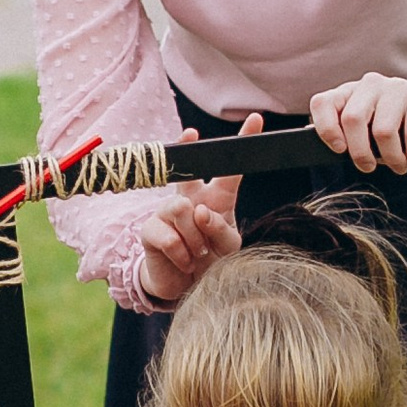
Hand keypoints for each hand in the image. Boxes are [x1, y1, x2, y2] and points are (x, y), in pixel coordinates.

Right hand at [134, 117, 260, 309]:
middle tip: (190, 132)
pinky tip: (184, 260)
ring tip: (197, 253)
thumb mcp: (227, 248)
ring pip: (181, 208)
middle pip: (189, 169)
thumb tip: (200, 211)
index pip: (230, 169)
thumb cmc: (210, 261)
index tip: (256, 119)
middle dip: (187, 149)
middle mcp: (191, 199)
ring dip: (194, 236)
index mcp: (216, 199)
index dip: (242, 144)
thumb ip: (220, 229)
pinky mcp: (151, 229)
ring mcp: (168, 212)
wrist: (184, 286)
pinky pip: (169, 235)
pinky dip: (181, 253)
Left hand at [307, 76, 406, 175]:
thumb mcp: (367, 123)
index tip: (339, 150)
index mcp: (350, 92)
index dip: (326, 128)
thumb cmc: (394, 121)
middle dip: (360, 153)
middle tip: (370, 167)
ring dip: (392, 158)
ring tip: (399, 166)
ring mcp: (397, 87)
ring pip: (383, 130)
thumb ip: (346, 131)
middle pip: (353, 119)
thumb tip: (326, 144)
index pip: (323, 103)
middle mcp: (371, 84)